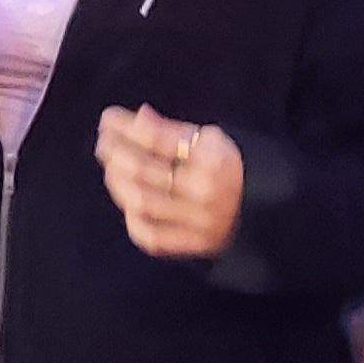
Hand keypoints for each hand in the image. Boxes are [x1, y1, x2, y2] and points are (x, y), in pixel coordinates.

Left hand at [96, 105, 242, 259]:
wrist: (260, 209)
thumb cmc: (225, 167)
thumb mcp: (210, 139)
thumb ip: (172, 130)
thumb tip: (137, 117)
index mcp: (213, 157)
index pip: (157, 139)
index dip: (126, 128)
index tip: (107, 118)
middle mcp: (206, 190)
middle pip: (144, 171)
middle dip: (116, 153)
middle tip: (103, 141)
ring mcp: (200, 221)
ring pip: (142, 202)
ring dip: (117, 182)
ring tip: (111, 167)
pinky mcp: (194, 245)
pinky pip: (151, 236)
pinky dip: (133, 218)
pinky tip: (127, 202)